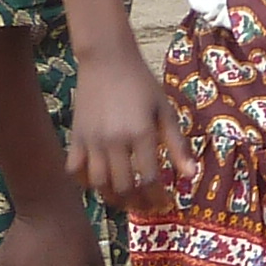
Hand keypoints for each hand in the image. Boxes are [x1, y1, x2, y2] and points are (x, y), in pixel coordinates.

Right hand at [64, 40, 192, 206]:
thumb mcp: (165, 111)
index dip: (158, 197)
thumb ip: (177, 145)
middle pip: (124, 187)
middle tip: (146, 205)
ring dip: (113, 197)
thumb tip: (191, 175)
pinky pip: (74, 170)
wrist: (107, 60)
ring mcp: (92, 140)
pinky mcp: (76, 136)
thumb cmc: (141, 84)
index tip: (165, 203)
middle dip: (137, 202)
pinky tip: (98, 182)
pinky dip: (84, 182)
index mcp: (141, 134)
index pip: (151, 179)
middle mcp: (114, 141)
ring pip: (99, 184)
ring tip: (126, 199)